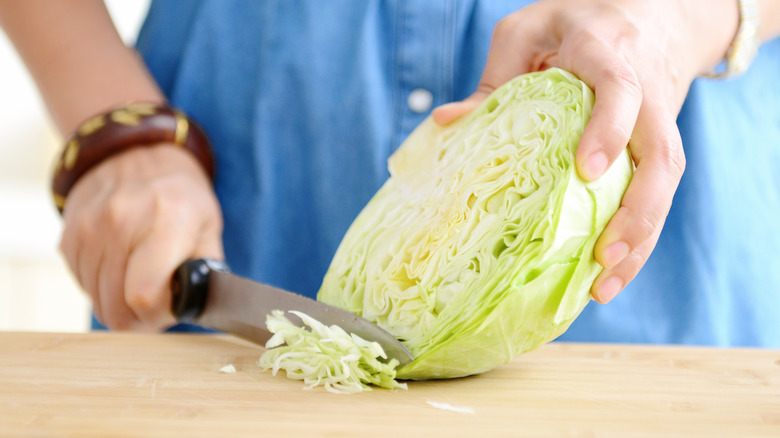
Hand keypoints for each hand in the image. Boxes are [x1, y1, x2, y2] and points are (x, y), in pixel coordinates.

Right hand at [59, 145, 223, 329]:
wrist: (136, 156)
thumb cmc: (181, 197)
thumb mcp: (209, 227)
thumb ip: (206, 271)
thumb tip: (199, 306)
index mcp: (167, 220)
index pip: (143, 295)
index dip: (159, 315)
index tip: (172, 307)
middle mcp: (122, 221)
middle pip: (117, 307)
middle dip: (141, 317)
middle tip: (159, 304)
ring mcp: (89, 228)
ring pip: (97, 301)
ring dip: (121, 303)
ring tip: (141, 283)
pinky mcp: (69, 236)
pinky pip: (82, 285)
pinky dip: (102, 288)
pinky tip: (122, 269)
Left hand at [433, 0, 738, 302]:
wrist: (646, 12)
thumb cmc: (572, 24)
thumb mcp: (526, 31)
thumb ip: (494, 76)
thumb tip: (447, 123)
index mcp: (605, 54)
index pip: (618, 90)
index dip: (608, 129)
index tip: (587, 172)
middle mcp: (645, 91)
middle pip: (662, 154)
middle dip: (638, 211)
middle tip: (604, 257)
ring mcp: (659, 120)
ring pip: (667, 182)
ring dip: (642, 237)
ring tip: (605, 285)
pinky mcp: (659, 145)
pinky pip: (658, 192)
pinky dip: (639, 235)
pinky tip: (611, 272)